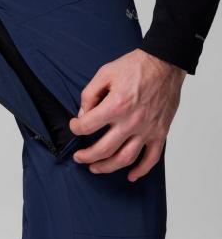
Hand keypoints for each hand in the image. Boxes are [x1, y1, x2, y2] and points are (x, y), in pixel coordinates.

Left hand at [69, 48, 186, 181]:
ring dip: (107, 167)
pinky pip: (151, 158)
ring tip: (95, 168)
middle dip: (86, 156)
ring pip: (124, 158)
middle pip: (103, 149)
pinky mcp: (160, 132)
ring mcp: (147, 129)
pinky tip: (131, 175)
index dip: (76, 128)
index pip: (87, 126)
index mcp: (116, 105)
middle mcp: (131, 121)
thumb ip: (89, 94)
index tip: (74, 126)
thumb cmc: (134, 66)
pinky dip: (141, 170)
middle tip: (79, 157)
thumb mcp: (104, 73)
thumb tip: (83, 114)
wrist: (164, 64)